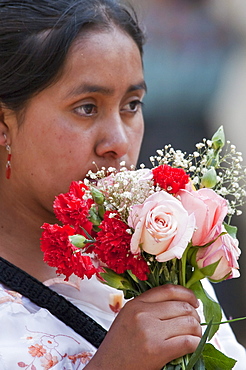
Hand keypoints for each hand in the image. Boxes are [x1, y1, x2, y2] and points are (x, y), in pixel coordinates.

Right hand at [85, 284, 201, 369]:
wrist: (106, 369)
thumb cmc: (117, 348)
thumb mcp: (127, 318)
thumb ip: (147, 307)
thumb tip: (178, 304)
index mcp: (135, 304)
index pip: (168, 290)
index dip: (186, 294)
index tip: (193, 301)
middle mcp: (143, 314)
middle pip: (182, 306)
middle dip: (194, 315)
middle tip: (195, 323)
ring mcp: (150, 331)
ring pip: (188, 323)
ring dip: (197, 330)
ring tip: (194, 336)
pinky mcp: (157, 351)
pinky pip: (188, 342)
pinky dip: (195, 343)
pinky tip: (191, 346)